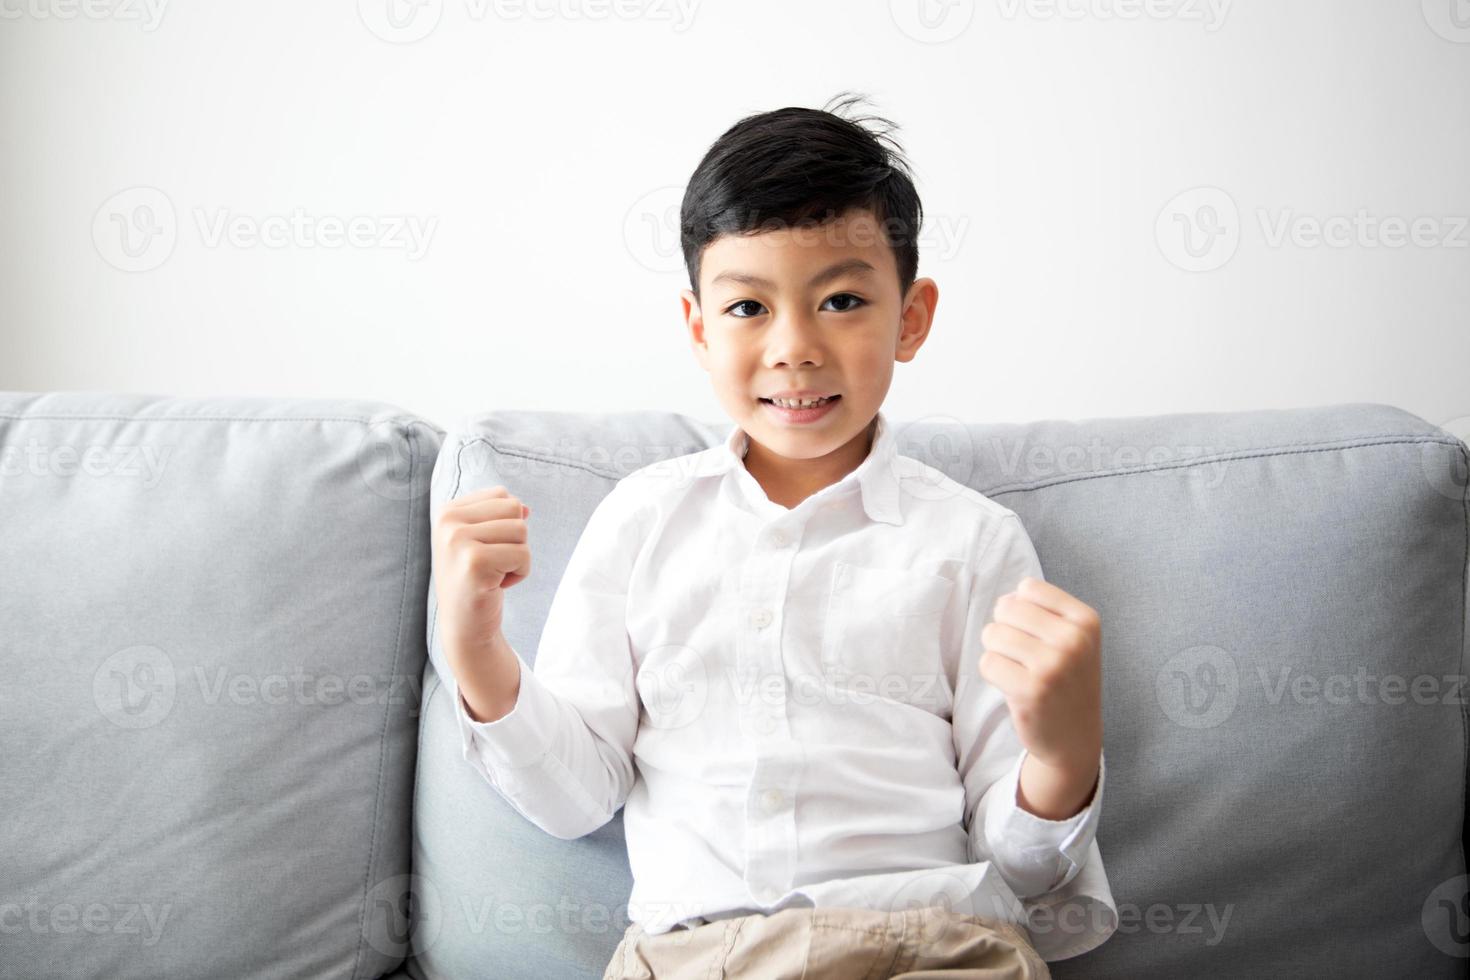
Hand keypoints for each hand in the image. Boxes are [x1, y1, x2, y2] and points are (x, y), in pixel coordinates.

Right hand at [431, 485, 531, 676]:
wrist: (464, 626)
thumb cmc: (476, 580)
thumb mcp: (481, 540)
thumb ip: (499, 517)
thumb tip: (525, 508)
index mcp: (448, 510)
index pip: (503, 495)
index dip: (506, 525)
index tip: (484, 549)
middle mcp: (448, 521)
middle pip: (514, 509)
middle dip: (515, 540)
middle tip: (492, 563)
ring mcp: (458, 540)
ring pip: (521, 530)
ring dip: (517, 557)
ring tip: (493, 574)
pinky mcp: (475, 562)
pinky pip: (523, 555)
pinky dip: (519, 574)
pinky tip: (496, 585)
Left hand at [978, 576, 1102, 777]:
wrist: (1075, 737)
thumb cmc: (1066, 680)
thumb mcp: (1072, 638)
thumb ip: (1040, 610)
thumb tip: (1005, 599)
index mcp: (1086, 620)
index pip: (1028, 587)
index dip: (1021, 608)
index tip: (1036, 633)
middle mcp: (1073, 640)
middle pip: (1006, 608)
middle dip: (1004, 628)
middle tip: (1022, 654)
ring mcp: (1052, 666)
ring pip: (992, 634)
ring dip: (996, 652)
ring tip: (1018, 670)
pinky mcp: (1029, 691)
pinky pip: (987, 663)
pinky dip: (993, 674)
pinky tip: (1014, 686)